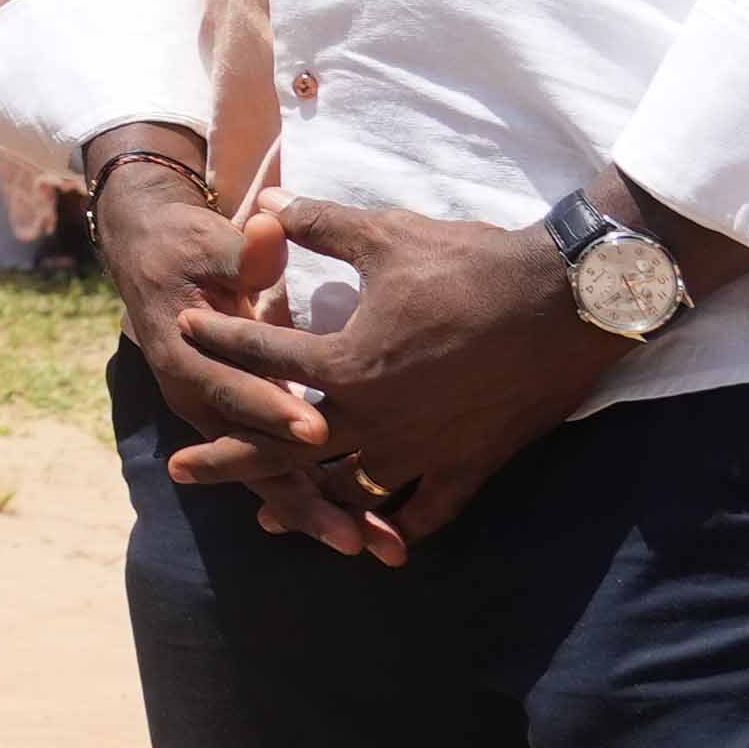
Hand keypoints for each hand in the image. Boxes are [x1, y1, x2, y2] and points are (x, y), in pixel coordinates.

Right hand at [96, 145, 355, 537]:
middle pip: (257, 463)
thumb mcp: (210, 243)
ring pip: (274, 482)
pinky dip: (323, 503)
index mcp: (185, 360)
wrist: (150, 260)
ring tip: (377, 548)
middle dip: (310, 502)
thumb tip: (266, 227)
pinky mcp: (245, 428)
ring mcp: (223, 422)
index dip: (272, 411)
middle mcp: (200, 403)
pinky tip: (369, 530)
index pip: (233, 391)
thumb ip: (245, 249)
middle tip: (358, 536)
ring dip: (326, 516)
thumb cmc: (187, 249)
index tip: (316, 431)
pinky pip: (283, 476)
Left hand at [186, 197, 636, 556]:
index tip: (186, 329)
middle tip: (181, 469)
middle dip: (229, 459)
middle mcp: (376, 419)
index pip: (264, 356)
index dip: (220, 338)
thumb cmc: (475, 265)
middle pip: (284, 449)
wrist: (568, 302)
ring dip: (308, 505)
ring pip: (349, 491)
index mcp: (348, 363)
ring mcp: (423, 450)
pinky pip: (426, 512)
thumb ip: (321, 225)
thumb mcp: (388, 236)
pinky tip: (379, 543)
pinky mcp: (470, 466)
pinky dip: (398, 528)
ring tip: (269, 517)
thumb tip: (268, 204)